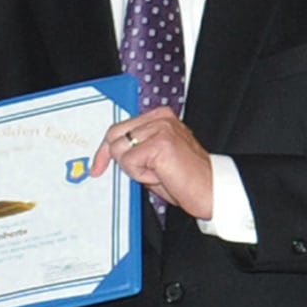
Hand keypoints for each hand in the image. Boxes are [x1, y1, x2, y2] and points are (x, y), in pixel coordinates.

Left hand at [92, 108, 214, 218]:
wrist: (210, 190)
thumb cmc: (185, 178)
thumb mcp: (154, 158)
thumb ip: (136, 149)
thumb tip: (109, 154)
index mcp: (160, 116)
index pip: (119, 127)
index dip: (105, 149)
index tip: (97, 166)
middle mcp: (160, 118)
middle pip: (114, 135)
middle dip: (116, 160)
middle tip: (139, 174)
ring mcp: (160, 128)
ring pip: (121, 150)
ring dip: (134, 169)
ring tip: (158, 173)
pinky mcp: (160, 143)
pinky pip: (130, 162)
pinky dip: (141, 175)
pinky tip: (161, 176)